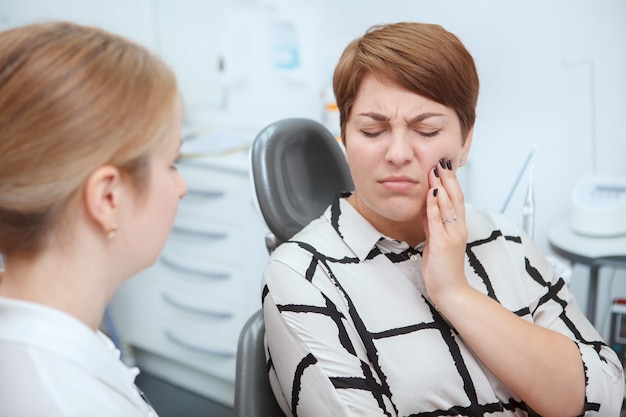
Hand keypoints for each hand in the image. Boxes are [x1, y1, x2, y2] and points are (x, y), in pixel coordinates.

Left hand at [421, 159, 468, 308]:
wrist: (450, 291)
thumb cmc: (443, 268)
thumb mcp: (435, 240)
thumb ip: (432, 224)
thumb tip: (426, 207)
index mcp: (457, 227)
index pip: (456, 199)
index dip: (451, 182)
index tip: (444, 166)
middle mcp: (458, 229)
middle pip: (456, 197)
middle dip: (448, 178)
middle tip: (441, 161)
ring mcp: (451, 236)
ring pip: (448, 205)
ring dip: (441, 186)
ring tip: (435, 170)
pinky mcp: (442, 244)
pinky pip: (437, 221)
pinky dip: (434, 206)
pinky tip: (431, 194)